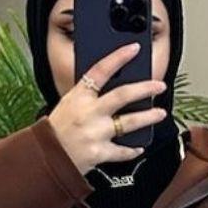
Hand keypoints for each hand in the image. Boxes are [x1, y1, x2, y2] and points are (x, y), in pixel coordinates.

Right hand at [48, 42, 168, 172]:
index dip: (118, 57)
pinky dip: (132, 150)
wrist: (46, 158)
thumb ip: (88, 95)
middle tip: (159, 86)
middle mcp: (89, 113)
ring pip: (128, 123)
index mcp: (79, 97)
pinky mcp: (99, 153)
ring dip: (148, 117)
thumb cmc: (56, 130)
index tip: (134, 48)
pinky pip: (122, 151)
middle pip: (122, 96)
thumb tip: (111, 84)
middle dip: (144, 89)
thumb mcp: (68, 104)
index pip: (100, 70)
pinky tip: (140, 147)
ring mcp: (95, 133)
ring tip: (160, 113)